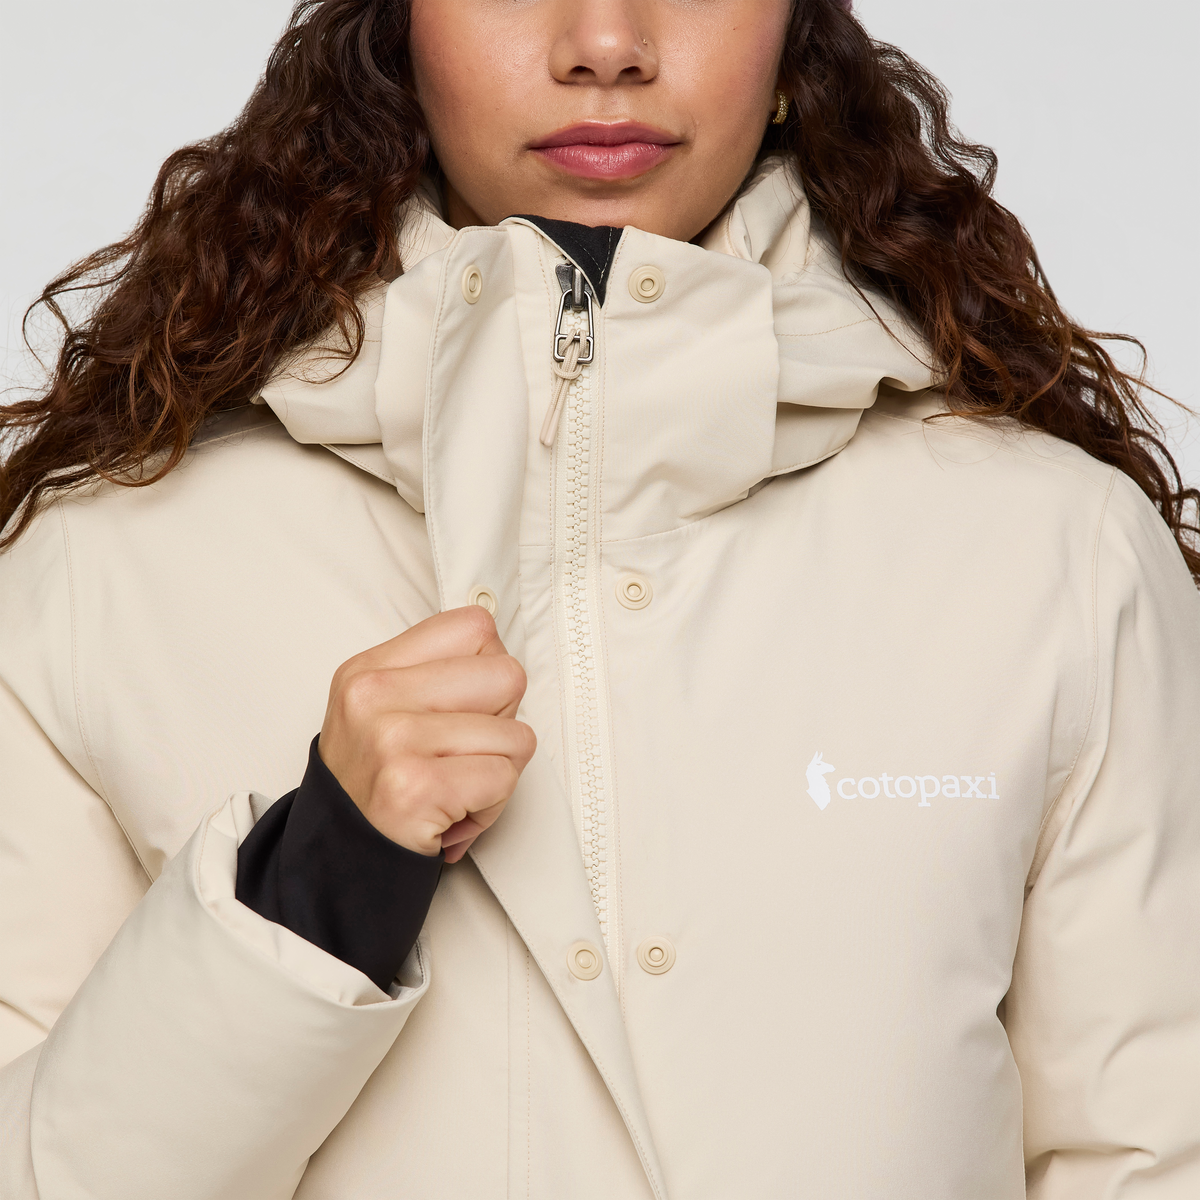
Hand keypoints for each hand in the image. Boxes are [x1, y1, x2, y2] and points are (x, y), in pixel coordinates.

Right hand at [318, 606, 534, 862]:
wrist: (338, 862)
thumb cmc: (375, 787)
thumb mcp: (383, 711)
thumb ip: (438, 675)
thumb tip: (501, 655)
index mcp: (370, 669)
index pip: (475, 627)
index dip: (490, 669)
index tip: (467, 706)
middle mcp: (374, 696)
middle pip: (507, 675)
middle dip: (503, 722)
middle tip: (463, 753)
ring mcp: (392, 739)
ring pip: (516, 734)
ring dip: (500, 772)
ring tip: (456, 787)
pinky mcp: (414, 786)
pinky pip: (503, 778)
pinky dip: (492, 805)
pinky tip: (455, 812)